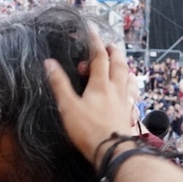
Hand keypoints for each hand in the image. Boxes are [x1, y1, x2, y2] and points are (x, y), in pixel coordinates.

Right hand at [45, 28, 137, 166]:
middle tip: (109, 46)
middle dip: (113, 52)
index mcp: (100, 84)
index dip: (95, 41)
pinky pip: (133, 96)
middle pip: (118, 64)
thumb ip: (59, 84)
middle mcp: (115, 89)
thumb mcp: (68, 107)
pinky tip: (129, 93)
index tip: (91, 30)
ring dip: (125, 68)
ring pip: (129, 78)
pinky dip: (131, 89)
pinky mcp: (129, 114)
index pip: (99, 56)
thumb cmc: (88, 130)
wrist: (113, 151)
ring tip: (121, 65)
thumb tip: (49, 63)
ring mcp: (125, 102)